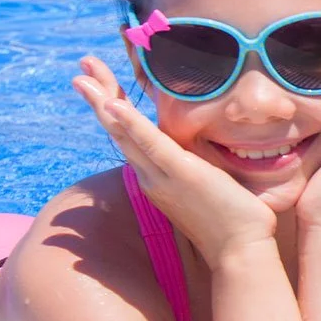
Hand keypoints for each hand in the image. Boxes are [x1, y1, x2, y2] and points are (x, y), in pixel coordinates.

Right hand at [72, 56, 275, 261]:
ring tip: (83, 77)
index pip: (130, 137)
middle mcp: (152, 176)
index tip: (100, 84)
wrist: (240, 250)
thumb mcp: (207, 187)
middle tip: (80, 70)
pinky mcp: (182, 173)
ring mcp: (163, 176)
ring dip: (103, 102)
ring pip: (125, 134)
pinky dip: (131, 124)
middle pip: (118, 131)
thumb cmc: (231, 222)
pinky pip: (152, 144)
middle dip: (99, 97)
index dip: (113, 110)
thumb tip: (201, 154)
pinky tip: (114, 105)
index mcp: (158, 177)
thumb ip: (196, 169)